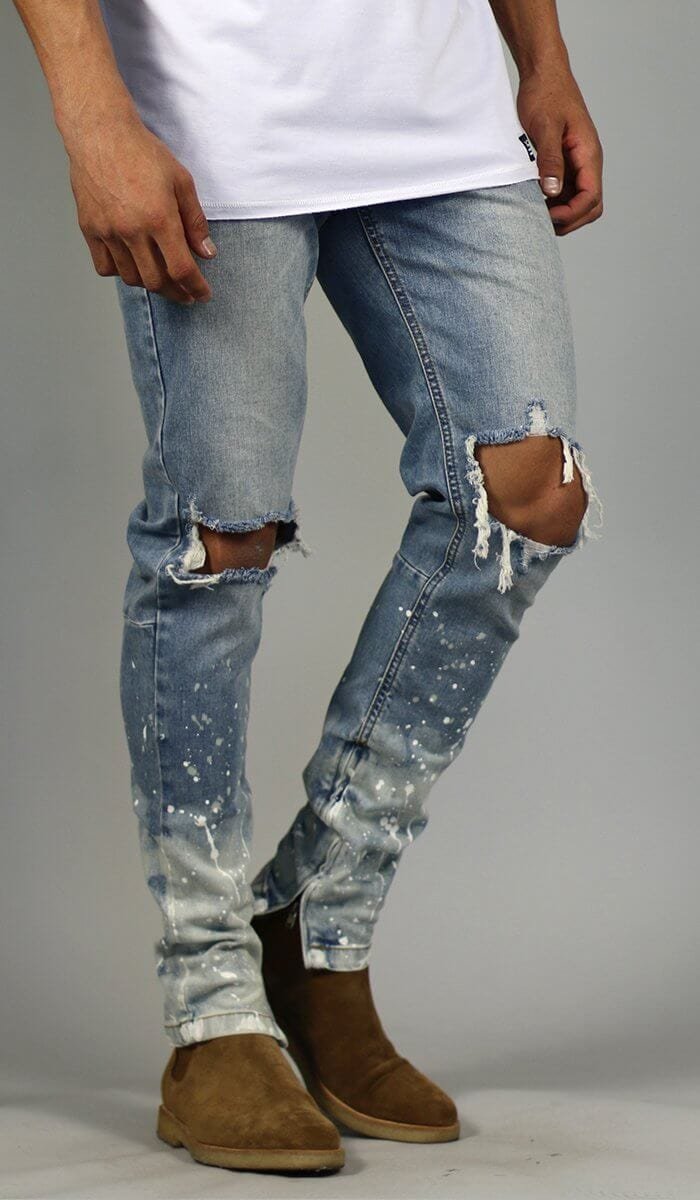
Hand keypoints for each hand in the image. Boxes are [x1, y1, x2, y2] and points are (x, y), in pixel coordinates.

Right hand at [69, 109, 215, 302]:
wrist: (100, 133)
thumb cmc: (142, 152)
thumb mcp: (181, 181)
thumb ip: (195, 221)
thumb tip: (207, 253)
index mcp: (159, 218)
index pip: (181, 268)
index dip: (195, 287)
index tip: (202, 295)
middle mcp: (132, 230)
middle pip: (156, 281)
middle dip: (176, 292)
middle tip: (186, 293)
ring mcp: (108, 231)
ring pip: (131, 278)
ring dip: (150, 284)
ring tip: (162, 278)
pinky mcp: (89, 229)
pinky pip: (105, 267)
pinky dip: (121, 273)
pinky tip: (132, 265)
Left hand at [517, 66, 602, 235]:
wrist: (543, 73)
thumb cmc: (545, 94)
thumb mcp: (545, 127)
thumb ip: (550, 159)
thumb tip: (553, 191)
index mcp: (588, 154)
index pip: (591, 197)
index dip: (572, 213)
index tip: (548, 215)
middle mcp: (587, 162)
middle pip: (590, 206)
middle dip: (569, 220)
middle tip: (541, 221)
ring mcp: (576, 164)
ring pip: (577, 201)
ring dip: (560, 213)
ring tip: (535, 213)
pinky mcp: (564, 162)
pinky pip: (564, 191)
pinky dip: (553, 202)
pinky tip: (534, 200)